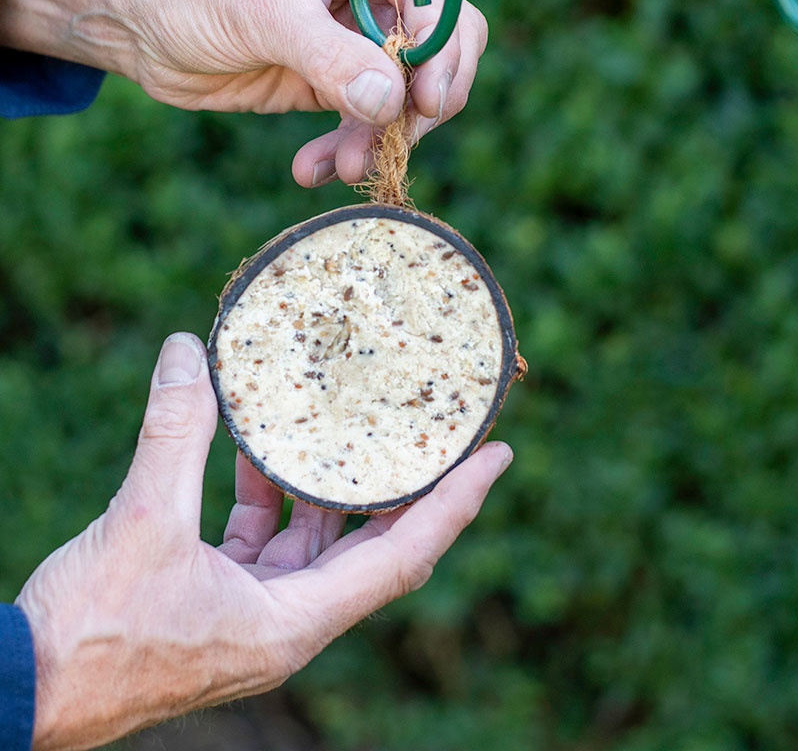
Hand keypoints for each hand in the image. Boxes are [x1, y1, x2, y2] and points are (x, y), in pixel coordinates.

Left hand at [0, 0, 487, 183]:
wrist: (137, 22)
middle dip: (420, 103)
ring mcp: (360, 36)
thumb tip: (392, 102)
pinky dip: (347, 149)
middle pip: (441, 53)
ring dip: (380, 138)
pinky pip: (367, 122)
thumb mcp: (264, 13)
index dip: (440, 54)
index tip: (422, 103)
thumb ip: (332, 57)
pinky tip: (312, 169)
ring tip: (344, 168)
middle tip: (394, 142)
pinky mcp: (339, 79)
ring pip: (407, 97)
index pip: (437, 1)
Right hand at [16, 333, 511, 749]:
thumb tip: (186, 353)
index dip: (458, 502)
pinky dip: (270, 495)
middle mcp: (291, 621)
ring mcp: (257, 613)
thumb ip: (173, 432)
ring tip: (348, 423)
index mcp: (296, 621)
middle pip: (375, 546)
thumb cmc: (91, 633)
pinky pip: (268, 541)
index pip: (406, 555)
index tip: (499, 455)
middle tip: (434, 432)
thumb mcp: (140, 522)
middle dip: (408, 489)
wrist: (25, 694)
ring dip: (330, 484)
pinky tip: (258, 449)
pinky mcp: (222, 602)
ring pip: (319, 541)